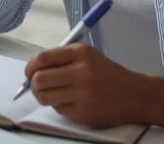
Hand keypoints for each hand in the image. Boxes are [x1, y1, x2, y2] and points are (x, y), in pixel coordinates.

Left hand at [25, 43, 149, 127]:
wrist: (134, 94)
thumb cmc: (106, 74)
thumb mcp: (87, 56)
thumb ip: (61, 59)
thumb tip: (32, 69)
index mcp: (80, 53)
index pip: (42, 59)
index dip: (30, 67)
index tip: (29, 72)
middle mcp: (82, 71)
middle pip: (39, 79)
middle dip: (33, 84)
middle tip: (38, 86)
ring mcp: (83, 93)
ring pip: (44, 96)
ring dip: (43, 97)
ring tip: (53, 94)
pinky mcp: (84, 112)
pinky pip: (58, 109)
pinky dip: (60, 106)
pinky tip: (72, 102)